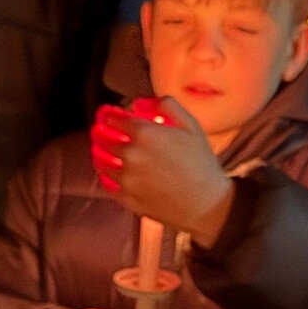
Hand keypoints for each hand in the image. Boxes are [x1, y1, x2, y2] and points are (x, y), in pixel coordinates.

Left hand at [92, 99, 233, 247]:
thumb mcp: (190, 125)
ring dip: (99, 152)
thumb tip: (140, 104)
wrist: (207, 204)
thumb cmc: (201, 164)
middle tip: (101, 130)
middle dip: (100, 131)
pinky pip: (108, 184)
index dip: (107, 114)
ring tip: (102, 150)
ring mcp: (127, 179)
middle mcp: (131, 155)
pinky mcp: (127, 199)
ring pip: (100, 161)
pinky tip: (111, 172)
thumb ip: (166, 106)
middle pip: (101, 139)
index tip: (107, 114)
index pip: (112, 119)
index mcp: (145, 134)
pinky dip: (106, 175)